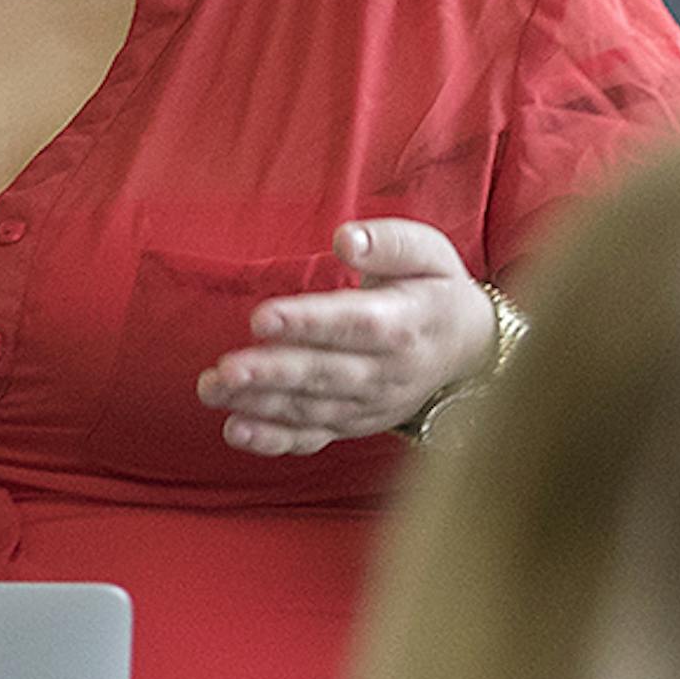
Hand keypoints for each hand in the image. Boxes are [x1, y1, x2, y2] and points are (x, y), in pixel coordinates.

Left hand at [195, 219, 496, 457]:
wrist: (467, 348)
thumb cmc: (434, 288)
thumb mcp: (428, 253)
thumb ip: (388, 242)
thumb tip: (345, 238)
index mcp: (405, 322)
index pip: (354, 324)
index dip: (308, 324)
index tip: (262, 318)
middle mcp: (388, 371)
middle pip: (326, 374)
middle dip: (273, 373)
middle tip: (225, 370)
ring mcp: (369, 404)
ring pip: (311, 408)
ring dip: (259, 404)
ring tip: (212, 390)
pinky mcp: (353, 424)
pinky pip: (313, 438)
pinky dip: (274, 440)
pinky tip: (235, 431)